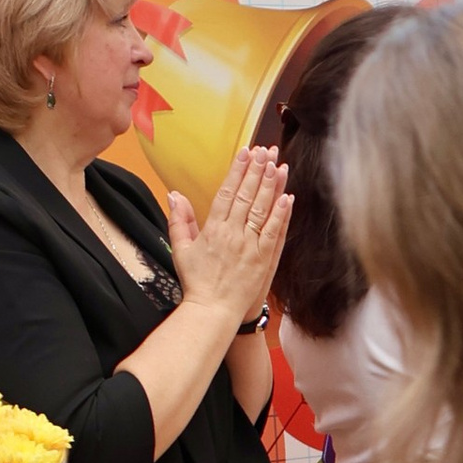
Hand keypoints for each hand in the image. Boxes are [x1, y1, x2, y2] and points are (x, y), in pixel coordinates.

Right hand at [166, 144, 291, 325]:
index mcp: (213, 229)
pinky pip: (274, 233)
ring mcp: (250, 246)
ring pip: (262, 210)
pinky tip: (288, 197)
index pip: (227, 192)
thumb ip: (179, 220)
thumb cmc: (196, 282)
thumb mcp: (181, 250)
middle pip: (247, 196)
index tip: (245, 152)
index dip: (237, 171)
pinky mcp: (263, 259)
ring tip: (278, 164)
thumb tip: (174, 194)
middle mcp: (232, 234)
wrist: (212, 311)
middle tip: (266, 150)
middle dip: (257, 170)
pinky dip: (281, 214)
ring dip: (271, 186)